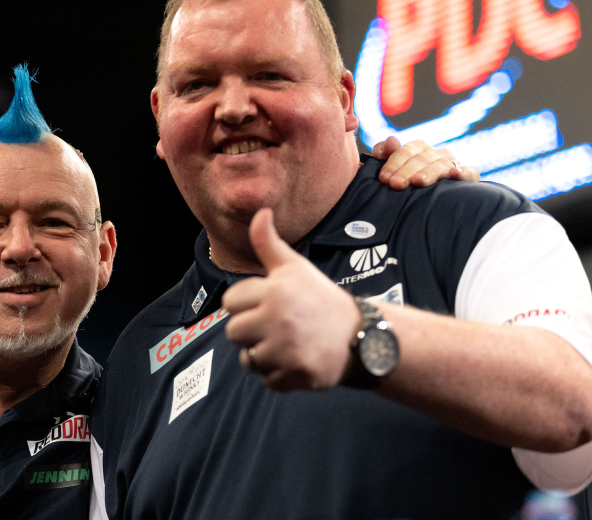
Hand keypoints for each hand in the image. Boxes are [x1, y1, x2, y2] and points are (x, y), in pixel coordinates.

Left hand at [222, 209, 359, 390]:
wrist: (361, 335)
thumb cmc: (320, 298)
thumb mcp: (295, 267)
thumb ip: (268, 243)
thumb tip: (260, 212)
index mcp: (274, 290)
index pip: (230, 302)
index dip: (246, 305)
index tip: (268, 305)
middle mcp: (278, 318)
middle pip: (233, 332)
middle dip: (251, 331)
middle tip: (278, 326)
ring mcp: (287, 348)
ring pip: (247, 359)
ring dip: (264, 355)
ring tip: (288, 344)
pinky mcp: (296, 373)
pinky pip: (267, 380)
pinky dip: (280, 375)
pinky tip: (298, 360)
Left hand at [371, 137, 480, 189]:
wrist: (431, 208)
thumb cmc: (406, 186)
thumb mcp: (393, 170)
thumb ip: (386, 154)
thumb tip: (390, 140)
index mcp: (419, 149)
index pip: (406, 151)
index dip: (393, 163)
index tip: (384, 178)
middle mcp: (437, 154)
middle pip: (421, 158)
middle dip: (407, 171)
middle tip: (396, 184)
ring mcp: (453, 164)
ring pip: (441, 165)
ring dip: (429, 172)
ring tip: (418, 182)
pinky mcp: (469, 177)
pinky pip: (470, 173)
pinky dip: (464, 172)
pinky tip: (455, 174)